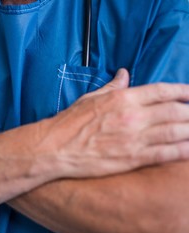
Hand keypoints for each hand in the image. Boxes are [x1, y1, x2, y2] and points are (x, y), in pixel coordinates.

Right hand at [37, 69, 188, 177]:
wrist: (56, 148)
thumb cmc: (70, 123)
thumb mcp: (90, 98)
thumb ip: (112, 86)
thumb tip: (124, 73)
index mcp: (122, 99)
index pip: (162, 91)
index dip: (182, 90)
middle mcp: (133, 116)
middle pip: (175, 110)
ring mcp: (134, 138)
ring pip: (175, 131)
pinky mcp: (132, 158)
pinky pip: (166, 154)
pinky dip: (183, 151)